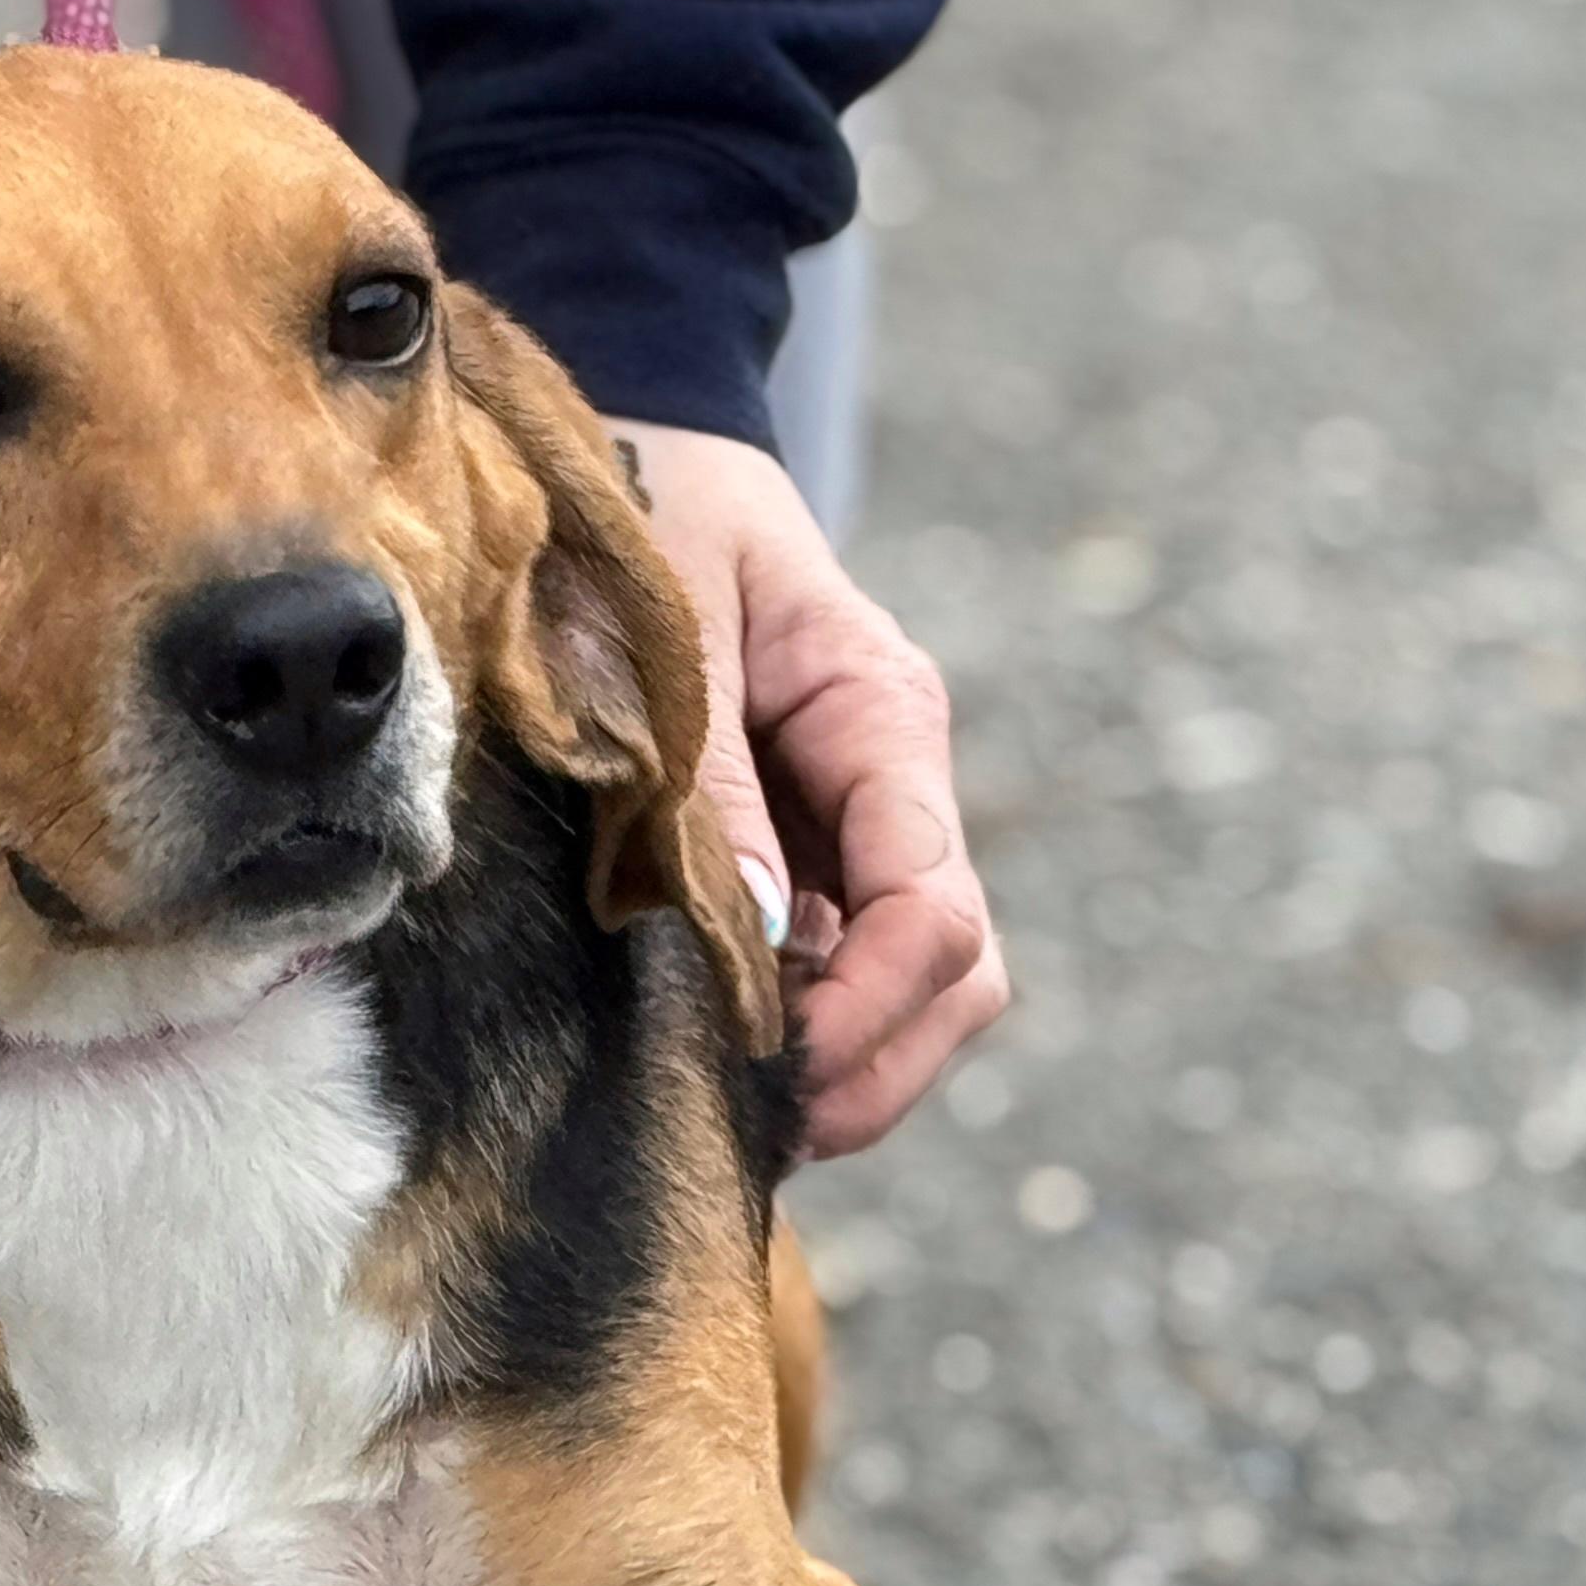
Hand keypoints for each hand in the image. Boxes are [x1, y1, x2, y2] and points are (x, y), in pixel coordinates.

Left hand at [604, 422, 1004, 1158]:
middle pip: (956, 977)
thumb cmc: (640, 519)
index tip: (778, 1068)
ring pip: (913, 995)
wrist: (629, 458)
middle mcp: (893, 785)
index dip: (872, 1010)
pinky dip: (798, 1032)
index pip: (934, 908)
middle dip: (876, 1067)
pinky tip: (719, 1055)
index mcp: (882, 717)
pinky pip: (840, 974)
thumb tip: (761, 939)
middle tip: (764, 1128)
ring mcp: (857, 828)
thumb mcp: (666, 638)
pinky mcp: (807, 858)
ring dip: (846, 1067)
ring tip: (739, 1108)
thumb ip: (712, 787)